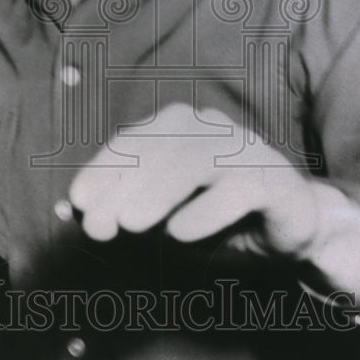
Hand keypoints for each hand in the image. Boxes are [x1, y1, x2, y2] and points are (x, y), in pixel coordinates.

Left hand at [69, 103, 319, 259]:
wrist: (289, 226)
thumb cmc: (215, 215)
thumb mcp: (161, 217)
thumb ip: (119, 209)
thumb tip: (70, 211)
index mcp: (177, 127)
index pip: (132, 141)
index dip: (102, 170)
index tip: (78, 204)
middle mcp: (209, 128)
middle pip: (159, 149)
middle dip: (122, 188)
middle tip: (99, 227)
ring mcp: (243, 149)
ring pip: (195, 160)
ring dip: (157, 193)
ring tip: (130, 225)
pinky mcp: (273, 179)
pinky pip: (237, 189)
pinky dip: (205, 211)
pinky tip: (180, 233)